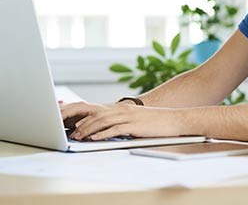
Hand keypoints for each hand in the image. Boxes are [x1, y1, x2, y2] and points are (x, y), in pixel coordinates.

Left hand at [60, 101, 185, 140]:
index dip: (86, 117)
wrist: (174, 120)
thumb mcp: (137, 120)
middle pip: (98, 115)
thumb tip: (109, 131)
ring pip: (104, 121)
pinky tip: (95, 138)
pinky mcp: (135, 126)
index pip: (100, 111)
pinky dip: (103, 134)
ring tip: (79, 137)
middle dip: (83, 124)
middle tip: (73, 133)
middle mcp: (124, 110)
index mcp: (124, 108)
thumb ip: (123, 123)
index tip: (75, 125)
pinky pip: (115, 129)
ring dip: (89, 129)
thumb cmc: (156, 122)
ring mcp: (129, 117)